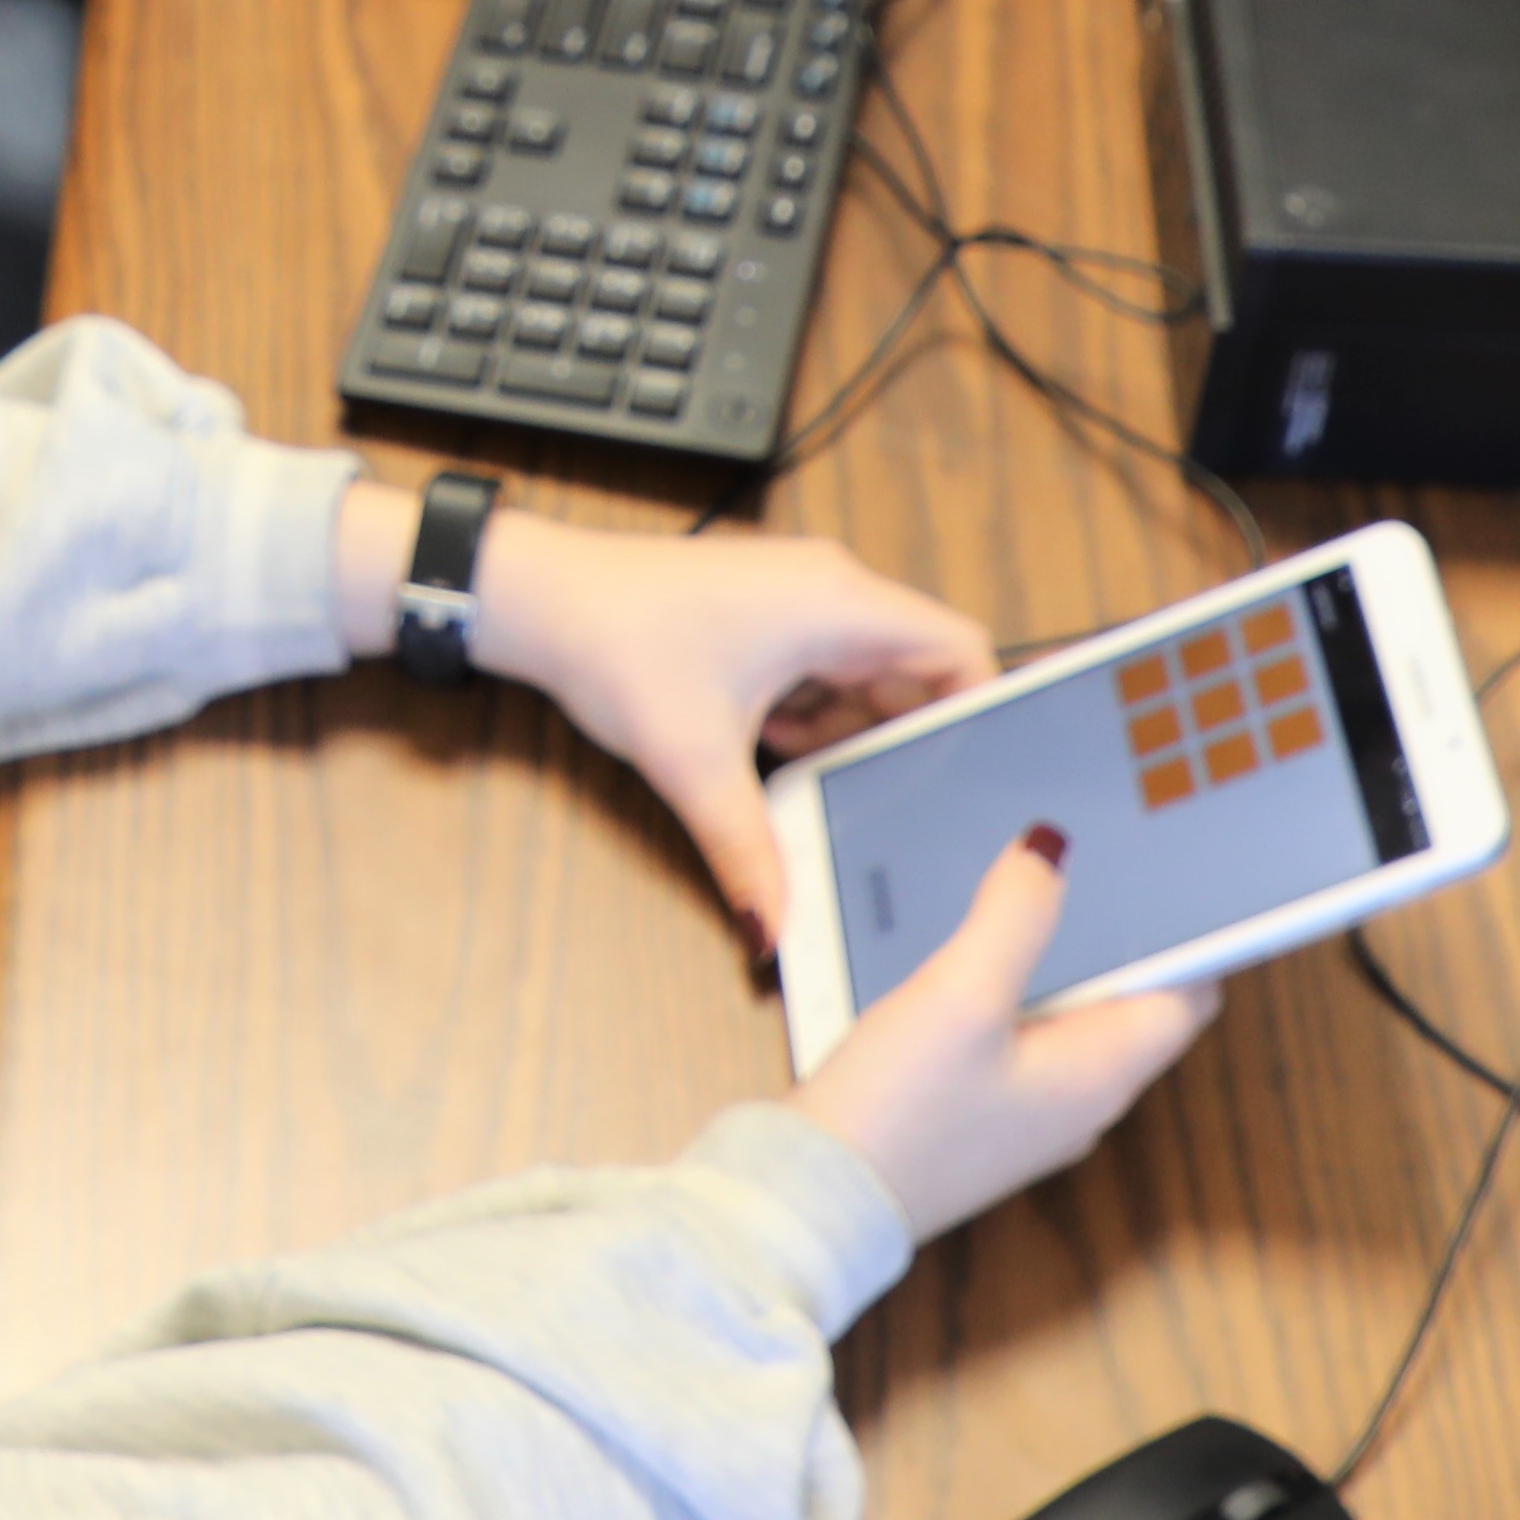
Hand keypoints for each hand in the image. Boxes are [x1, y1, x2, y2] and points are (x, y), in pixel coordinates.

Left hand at [449, 511, 989, 957]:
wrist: (539, 600)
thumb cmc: (615, 644)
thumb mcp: (694, 766)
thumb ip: (748, 853)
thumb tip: (775, 927)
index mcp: (838, 604)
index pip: (958, 649)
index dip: (979, 712)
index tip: (979, 776)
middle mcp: (830, 591)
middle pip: (911, 673)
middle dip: (897, 742)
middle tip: (889, 805)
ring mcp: (796, 601)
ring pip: (861, 679)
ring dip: (843, 735)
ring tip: (805, 778)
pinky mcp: (765, 619)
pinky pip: (819, 674)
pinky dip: (808, 719)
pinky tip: (770, 753)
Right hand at [791, 832, 1216, 1241]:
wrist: (818, 1199)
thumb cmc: (899, 1110)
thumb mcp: (960, 994)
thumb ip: (1016, 915)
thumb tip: (1053, 850)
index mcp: (1102, 1074)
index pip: (1186, 997)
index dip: (1185, 934)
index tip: (1165, 874)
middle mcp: (1080, 1102)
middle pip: (1126, 1005)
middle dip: (1113, 938)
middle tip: (1081, 864)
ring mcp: (1030, 1116)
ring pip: (1069, 1022)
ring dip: (1054, 964)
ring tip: (1021, 896)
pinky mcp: (981, 1119)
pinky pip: (1020, 1044)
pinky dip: (1009, 996)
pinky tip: (963, 963)